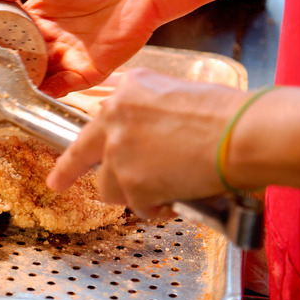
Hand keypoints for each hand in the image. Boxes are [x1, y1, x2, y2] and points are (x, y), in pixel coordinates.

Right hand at [0, 0, 162, 96]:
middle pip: (22, 60)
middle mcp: (50, 40)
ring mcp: (68, 58)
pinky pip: (63, 88)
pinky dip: (48, 93)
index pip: (10, 35)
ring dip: (24, 84)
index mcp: (39, 18)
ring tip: (3, 91)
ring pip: (39, 77)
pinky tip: (33, 94)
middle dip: (6, 70)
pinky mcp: (88, 72)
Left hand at [46, 68, 247, 217]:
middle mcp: (113, 120)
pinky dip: (154, 208)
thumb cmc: (223, 114)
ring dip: (131, 192)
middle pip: (83, 156)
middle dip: (68, 173)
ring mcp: (119, 153)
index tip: (59, 152)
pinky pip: (136, 206)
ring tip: (161, 189)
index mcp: (124, 94)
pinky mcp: (132, 183)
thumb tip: (135, 126)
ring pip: (108, 187)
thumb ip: (142, 107)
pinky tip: (173, 199)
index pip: (89, 120)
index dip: (76, 140)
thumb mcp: (172, 91)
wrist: (241, 134)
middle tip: (58, 183)